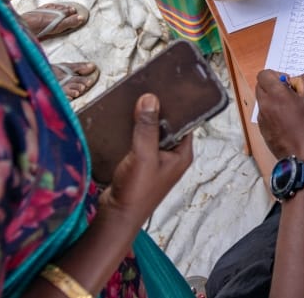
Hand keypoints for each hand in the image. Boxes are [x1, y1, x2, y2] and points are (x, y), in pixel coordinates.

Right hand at [100, 94, 193, 228]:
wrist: (117, 216)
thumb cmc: (136, 192)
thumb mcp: (143, 156)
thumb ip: (147, 128)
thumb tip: (150, 99)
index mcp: (182, 154)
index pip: (186, 121)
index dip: (178, 105)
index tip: (167, 87)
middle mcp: (172, 156)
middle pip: (168, 124)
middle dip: (157, 109)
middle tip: (147, 89)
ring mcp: (157, 160)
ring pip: (153, 131)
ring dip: (144, 119)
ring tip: (134, 100)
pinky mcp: (142, 163)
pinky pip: (141, 140)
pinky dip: (134, 130)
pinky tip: (124, 120)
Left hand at [256, 70, 303, 164]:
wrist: (302, 157)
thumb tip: (297, 79)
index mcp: (276, 95)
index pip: (264, 74)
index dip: (276, 75)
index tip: (288, 84)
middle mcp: (264, 105)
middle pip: (261, 86)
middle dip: (273, 86)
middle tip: (290, 94)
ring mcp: (262, 118)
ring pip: (262, 100)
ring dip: (273, 99)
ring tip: (290, 109)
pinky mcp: (263, 129)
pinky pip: (265, 113)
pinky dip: (273, 112)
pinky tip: (287, 122)